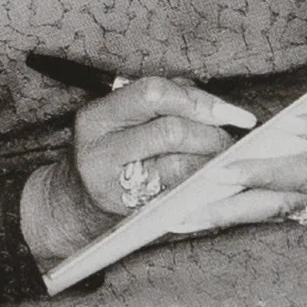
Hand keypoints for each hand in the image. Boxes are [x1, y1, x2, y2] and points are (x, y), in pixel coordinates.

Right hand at [20, 77, 249, 267]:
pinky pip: (177, 196)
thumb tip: (215, 104)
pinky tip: (214, 183)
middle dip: (211, 134)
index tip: (234, 113)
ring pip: (177, 166)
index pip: (153, 93)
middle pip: (170, 131)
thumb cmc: (109, 152)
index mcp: (97, 116)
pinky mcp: (128, 212)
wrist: (73, 203)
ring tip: (224, 161)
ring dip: (211, 162)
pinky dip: (203, 187)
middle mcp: (98, 149)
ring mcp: (111, 185)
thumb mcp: (120, 120)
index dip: (199, 100)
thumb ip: (162, 102)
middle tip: (231, 142)